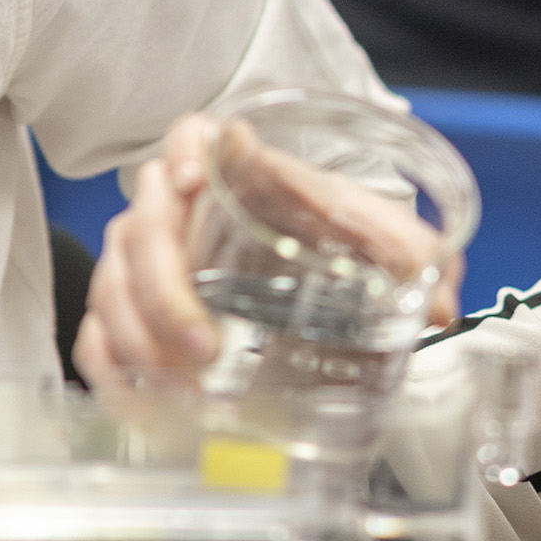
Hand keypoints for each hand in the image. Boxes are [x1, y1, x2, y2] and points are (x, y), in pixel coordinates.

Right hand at [73, 113, 462, 397]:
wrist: (308, 258)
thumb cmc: (333, 231)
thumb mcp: (376, 233)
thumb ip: (413, 254)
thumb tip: (444, 303)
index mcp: (236, 167)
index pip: (190, 136)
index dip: (183, 154)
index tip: (196, 184)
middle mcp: (178, 204)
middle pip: (142, 229)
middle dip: (164, 293)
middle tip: (204, 348)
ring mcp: (145, 254)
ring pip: (111, 284)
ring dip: (138, 340)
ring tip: (183, 390)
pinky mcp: (129, 303)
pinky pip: (96, 330)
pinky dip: (112, 369)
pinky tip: (143, 404)